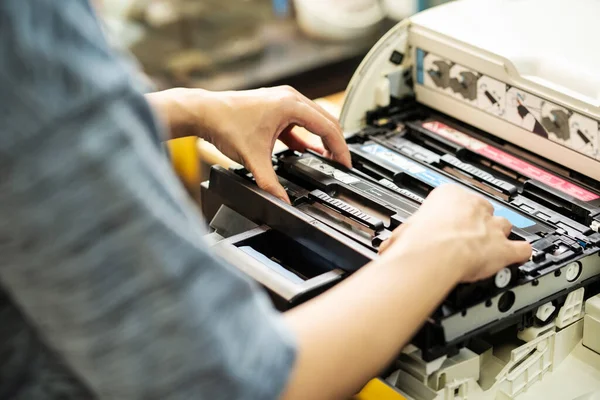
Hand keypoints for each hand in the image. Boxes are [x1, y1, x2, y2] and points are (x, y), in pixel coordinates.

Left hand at [147, 86, 350, 201]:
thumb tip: (281, 202)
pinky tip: (305, 150)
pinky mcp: (275, 107)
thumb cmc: (225, 124)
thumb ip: (269, 183)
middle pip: (326, 121)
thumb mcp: (253, 159)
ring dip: (321, 138)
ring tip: (328, 158)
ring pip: (313, 120)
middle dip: (335, 143)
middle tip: (342, 163)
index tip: (346, 164)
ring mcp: (282, 101)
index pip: (328, 127)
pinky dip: (305, 136)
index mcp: (291, 105)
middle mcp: (290, 98)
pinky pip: (299, 122)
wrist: (204, 113)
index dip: (340, 148)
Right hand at [378, 184, 531, 282]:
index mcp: (448, 196)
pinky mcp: (504, 248)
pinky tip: (520, 256)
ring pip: (504, 225)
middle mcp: (473, 208)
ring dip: (500, 235)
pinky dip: (522, 253)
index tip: (448, 220)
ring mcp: (491, 227)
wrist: (434, 253)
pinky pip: (522, 248)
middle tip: (469, 233)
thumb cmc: (418, 240)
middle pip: (483, 209)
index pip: (456, 198)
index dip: (454, 213)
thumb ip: (402, 236)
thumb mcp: (403, 231)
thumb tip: (387, 248)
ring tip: (494, 244)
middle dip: (479, 221)